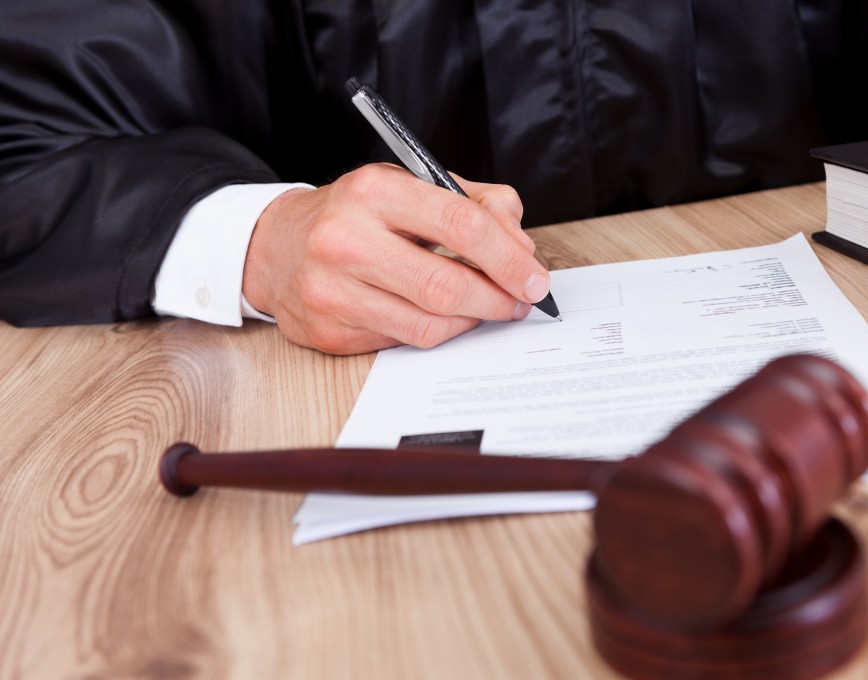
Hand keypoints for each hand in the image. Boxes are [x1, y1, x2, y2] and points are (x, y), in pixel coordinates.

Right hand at [241, 163, 550, 354]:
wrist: (276, 246)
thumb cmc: (356, 215)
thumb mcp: (411, 185)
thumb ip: (475, 203)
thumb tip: (521, 247)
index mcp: (374, 190)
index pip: (461, 224)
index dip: (509, 257)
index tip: (534, 277)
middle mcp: (346, 239)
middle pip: (446, 285)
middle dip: (498, 298)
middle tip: (520, 301)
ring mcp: (332, 289)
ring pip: (428, 323)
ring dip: (472, 320)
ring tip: (488, 308)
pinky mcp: (328, 330)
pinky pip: (404, 341)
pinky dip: (437, 332)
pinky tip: (444, 316)